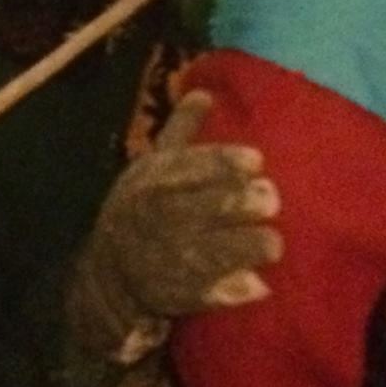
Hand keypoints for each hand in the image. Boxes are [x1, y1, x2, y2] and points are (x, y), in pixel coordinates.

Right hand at [65, 90, 281, 361]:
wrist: (110, 273)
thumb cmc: (143, 208)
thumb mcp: (154, 165)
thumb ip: (181, 132)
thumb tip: (203, 90)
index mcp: (150, 181)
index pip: (185, 167)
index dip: (220, 163)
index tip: (257, 160)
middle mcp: (152, 218)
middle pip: (196, 209)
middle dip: (235, 205)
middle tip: (272, 201)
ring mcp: (161, 259)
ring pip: (202, 253)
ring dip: (240, 249)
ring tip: (275, 244)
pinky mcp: (171, 296)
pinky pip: (200, 295)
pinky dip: (228, 292)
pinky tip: (257, 287)